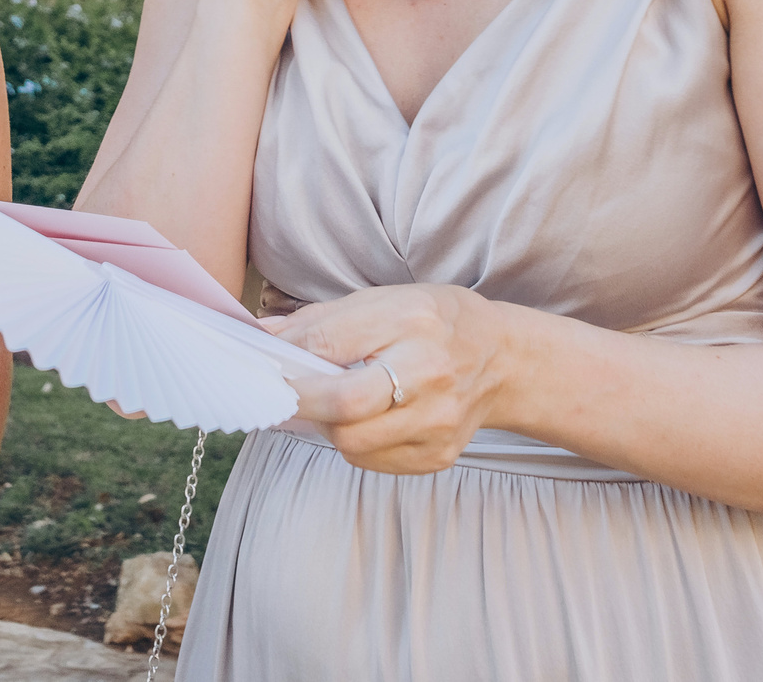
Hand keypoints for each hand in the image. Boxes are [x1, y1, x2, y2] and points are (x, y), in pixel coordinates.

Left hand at [264, 283, 518, 474]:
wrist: (503, 359)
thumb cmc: (433, 323)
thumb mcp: (382, 301)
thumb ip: (319, 321)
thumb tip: (259, 337)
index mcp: (410, 321)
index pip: (328, 344)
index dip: (283, 358)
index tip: (259, 363)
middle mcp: (428, 372)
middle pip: (342, 405)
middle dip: (299, 401)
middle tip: (280, 394)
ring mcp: (437, 421)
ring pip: (350, 442)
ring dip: (325, 425)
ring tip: (330, 403)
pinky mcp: (437, 455)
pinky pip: (371, 461)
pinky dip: (353, 443)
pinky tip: (363, 420)